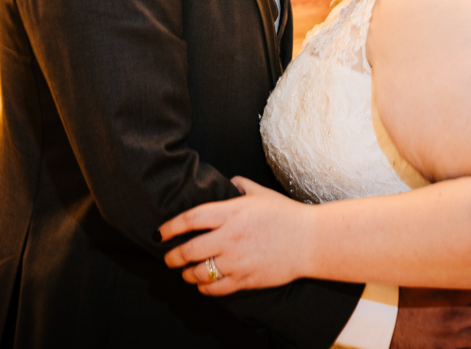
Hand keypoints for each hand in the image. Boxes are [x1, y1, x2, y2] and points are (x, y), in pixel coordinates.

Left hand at [160, 176, 312, 295]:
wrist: (310, 240)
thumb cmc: (285, 214)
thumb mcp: (261, 193)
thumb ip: (239, 186)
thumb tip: (227, 182)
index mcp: (231, 212)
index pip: (190, 219)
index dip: (170, 227)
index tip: (160, 233)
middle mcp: (230, 237)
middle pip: (189, 250)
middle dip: (172, 256)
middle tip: (167, 258)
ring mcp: (237, 260)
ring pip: (199, 273)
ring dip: (186, 274)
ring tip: (184, 272)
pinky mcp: (246, 279)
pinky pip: (216, 288)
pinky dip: (204, 288)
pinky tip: (202, 284)